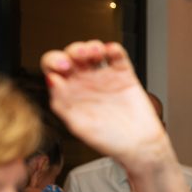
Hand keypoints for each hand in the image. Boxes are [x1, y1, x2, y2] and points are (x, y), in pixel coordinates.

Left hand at [42, 41, 166, 165]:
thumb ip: (62, 104)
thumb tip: (52, 81)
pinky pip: (118, 56)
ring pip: (94, 51)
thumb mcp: (79, 126)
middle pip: (72, 56)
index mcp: (70, 93)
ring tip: (96, 52)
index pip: (54, 70)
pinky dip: (114, 49)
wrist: (140, 145)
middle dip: (73, 51)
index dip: (54, 63)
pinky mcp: (125, 76)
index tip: (63, 68)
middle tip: (80, 57)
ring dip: (92, 46)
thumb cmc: (110, 140)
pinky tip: (112, 51)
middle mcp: (86, 83)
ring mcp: (105, 78)